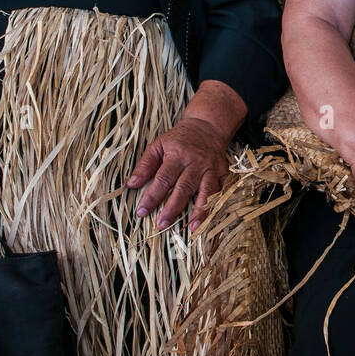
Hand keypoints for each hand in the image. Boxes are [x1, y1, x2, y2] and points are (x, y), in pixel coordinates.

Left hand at [127, 116, 230, 232]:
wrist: (207, 127)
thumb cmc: (179, 139)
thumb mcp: (158, 145)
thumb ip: (145, 165)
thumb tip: (131, 184)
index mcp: (177, 155)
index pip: (163, 178)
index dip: (152, 196)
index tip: (141, 211)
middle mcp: (196, 163)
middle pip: (184, 188)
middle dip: (172, 208)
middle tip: (161, 224)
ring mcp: (211, 169)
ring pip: (207, 192)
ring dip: (200, 211)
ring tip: (192, 228)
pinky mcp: (223, 173)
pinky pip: (223, 191)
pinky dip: (218, 206)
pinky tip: (211, 219)